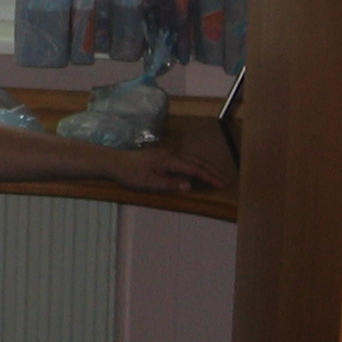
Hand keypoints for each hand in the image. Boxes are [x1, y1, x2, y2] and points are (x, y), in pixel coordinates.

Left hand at [102, 147, 229, 195]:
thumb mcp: (148, 183)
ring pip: (192, 159)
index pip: (195, 169)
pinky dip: (197, 165)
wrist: (113, 162)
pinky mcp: (163, 157)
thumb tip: (190, 186)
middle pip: (197, 162)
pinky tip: (198, 172)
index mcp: (169, 161)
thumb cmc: (129, 174)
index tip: (223, 185)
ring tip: (218, 176)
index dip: (210, 177)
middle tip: (228, 181)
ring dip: (206, 167)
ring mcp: (167, 154)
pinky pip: (185, 160)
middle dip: (213, 172)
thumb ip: (169, 184)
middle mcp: (171, 155)